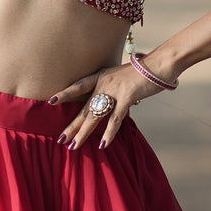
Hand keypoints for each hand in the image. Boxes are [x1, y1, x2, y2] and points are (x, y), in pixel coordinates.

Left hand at [50, 62, 169, 151]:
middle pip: (84, 108)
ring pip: (95, 116)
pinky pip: (115, 119)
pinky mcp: (127, 98)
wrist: (159, 64)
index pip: (79, 86)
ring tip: (74, 146)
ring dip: (84, 133)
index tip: (50, 101)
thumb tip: (107, 100)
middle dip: (72, 126)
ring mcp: (114, 91)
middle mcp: (104, 83)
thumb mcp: (122, 76)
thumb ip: (112, 87)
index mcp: (101, 76)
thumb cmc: (143, 71)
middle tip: (60, 140)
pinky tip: (102, 144)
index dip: (65, 93)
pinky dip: (108, 133)